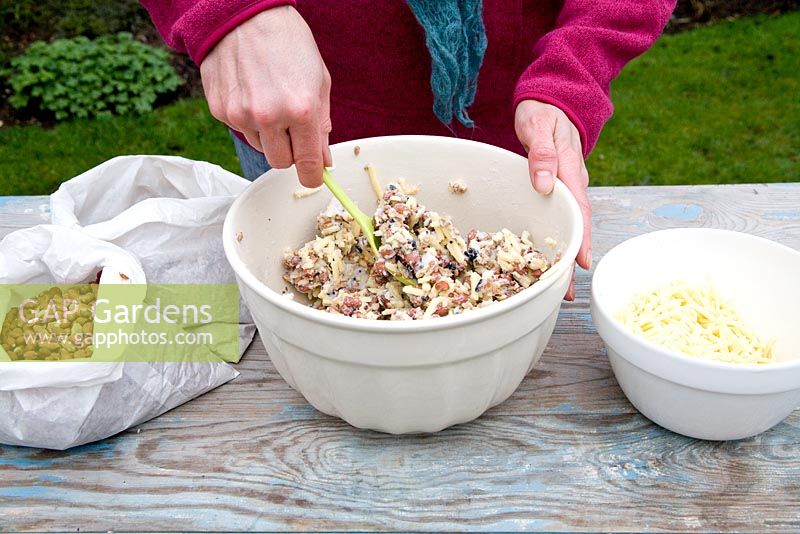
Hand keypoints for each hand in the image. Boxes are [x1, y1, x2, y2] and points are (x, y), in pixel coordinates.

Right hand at [200, 6, 331, 186]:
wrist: (243, 14)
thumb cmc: (288, 43)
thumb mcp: (319, 81)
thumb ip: (322, 125)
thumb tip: (323, 161)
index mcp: (301, 110)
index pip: (308, 165)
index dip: (313, 176)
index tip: (314, 177)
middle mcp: (269, 117)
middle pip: (281, 163)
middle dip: (290, 152)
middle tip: (292, 128)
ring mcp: (241, 115)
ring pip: (260, 148)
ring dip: (268, 135)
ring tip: (270, 100)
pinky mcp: (220, 111)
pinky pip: (241, 131)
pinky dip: (249, 120)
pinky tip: (251, 92)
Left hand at [515, 99, 591, 300]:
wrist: (550, 99)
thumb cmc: (542, 112)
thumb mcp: (538, 126)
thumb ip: (541, 154)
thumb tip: (545, 185)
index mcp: (571, 170)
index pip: (579, 210)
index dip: (581, 239)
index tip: (581, 264)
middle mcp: (573, 182)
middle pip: (576, 225)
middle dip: (573, 259)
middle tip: (565, 292)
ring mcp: (565, 187)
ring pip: (568, 224)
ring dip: (564, 253)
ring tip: (557, 286)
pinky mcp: (555, 188)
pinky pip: (557, 216)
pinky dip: (555, 237)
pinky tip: (545, 256)